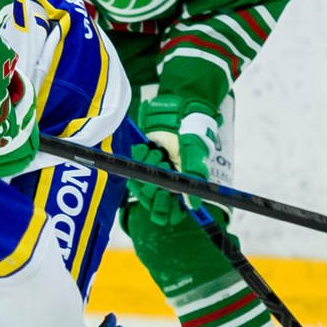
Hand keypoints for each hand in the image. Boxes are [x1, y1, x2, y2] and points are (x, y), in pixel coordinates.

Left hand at [129, 95, 220, 226]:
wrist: (177, 113)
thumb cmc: (191, 137)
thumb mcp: (194, 159)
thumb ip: (194, 181)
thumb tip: (194, 206)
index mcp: (179, 189)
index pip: (169, 213)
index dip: (164, 209)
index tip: (165, 195)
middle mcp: (164, 184)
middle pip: (150, 200)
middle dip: (154, 185)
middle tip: (162, 166)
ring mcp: (150, 173)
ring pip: (140, 185)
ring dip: (148, 167)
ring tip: (158, 153)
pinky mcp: (138, 161)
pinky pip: (132, 167)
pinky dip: (140, 156)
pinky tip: (149, 147)